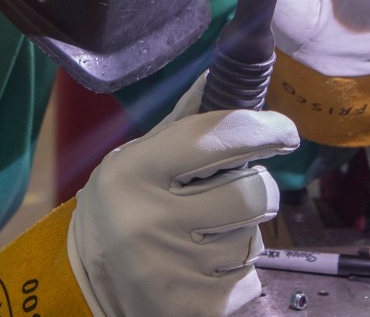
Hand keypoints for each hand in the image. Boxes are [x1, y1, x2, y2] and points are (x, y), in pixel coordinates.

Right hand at [67, 73, 299, 316]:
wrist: (87, 286)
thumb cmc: (120, 209)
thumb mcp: (134, 159)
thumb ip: (182, 124)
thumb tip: (219, 75)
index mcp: (135, 172)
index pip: (215, 138)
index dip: (261, 129)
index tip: (283, 129)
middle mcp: (152, 219)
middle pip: (252, 193)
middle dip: (256, 186)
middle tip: (237, 188)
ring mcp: (176, 268)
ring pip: (253, 238)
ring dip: (242, 230)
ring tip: (207, 233)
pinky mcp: (197, 307)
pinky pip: (249, 278)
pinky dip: (234, 270)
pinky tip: (203, 266)